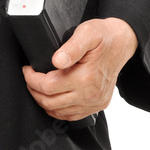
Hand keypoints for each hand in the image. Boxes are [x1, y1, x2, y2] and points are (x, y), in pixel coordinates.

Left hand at [21, 17, 137, 121]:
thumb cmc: (103, 36)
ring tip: (38, 87)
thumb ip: (72, 47)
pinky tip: (52, 98)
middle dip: (34, 90)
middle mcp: (90, 94)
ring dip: (43, 101)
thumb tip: (56, 60)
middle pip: (50, 102)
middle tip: (30, 77)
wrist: (121, 43)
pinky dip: (57, 110)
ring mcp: (94, 102)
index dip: (32, 79)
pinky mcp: (97, 105)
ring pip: (59, 112)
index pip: (49, 86)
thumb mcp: (88, 33)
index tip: (28, 69)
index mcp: (86, 77)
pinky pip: (72, 116)